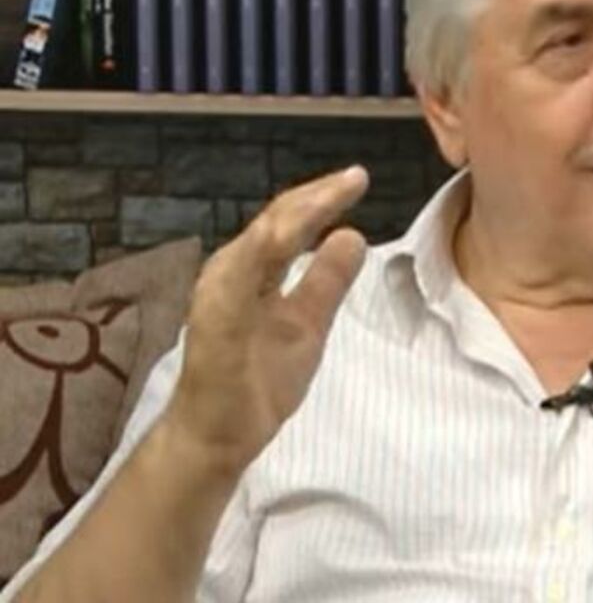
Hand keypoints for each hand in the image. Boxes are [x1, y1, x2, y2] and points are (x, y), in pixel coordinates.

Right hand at [164, 166, 369, 473]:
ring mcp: (219, 297)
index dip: (322, 198)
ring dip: (293, 216)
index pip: (289, 223)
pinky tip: (281, 236)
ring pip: (255, 244)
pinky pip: (233, 286)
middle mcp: (232, 273)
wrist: (219, 437)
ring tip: (330, 194)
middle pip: (275, 222)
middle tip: (355, 176)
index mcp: (253, 271)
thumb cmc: (257, 379)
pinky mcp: (213, 327)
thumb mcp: (309, 324)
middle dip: (315, 196)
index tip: (357, 177)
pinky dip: (255, 257)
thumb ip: (326, 281)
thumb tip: (353, 234)